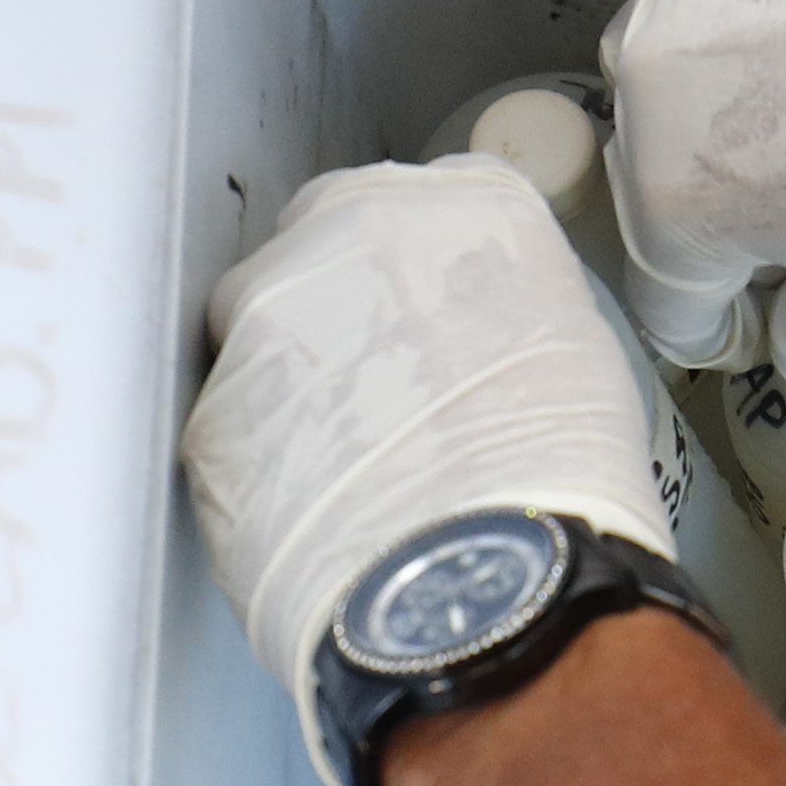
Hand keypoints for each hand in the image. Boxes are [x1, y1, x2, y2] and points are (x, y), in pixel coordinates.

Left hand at [181, 160, 670, 785]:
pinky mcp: (212, 408)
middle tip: (383, 393)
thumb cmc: (559, 480)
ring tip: (354, 470)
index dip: (415, 274)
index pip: (418, 203)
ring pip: (262, 335)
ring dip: (295, 388)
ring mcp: (267, 314)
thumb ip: (503, 304)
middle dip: (338, 313)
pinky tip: (322, 515)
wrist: (494, 582)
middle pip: (319, 249)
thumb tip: (470, 334)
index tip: (423, 315)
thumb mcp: (574, 350)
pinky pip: (233, 426)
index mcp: (463, 204)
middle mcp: (351, 229)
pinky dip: (264, 463)